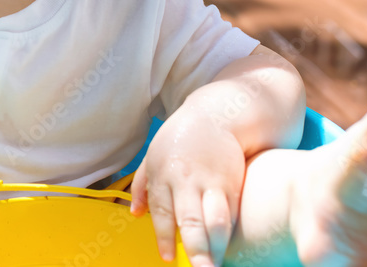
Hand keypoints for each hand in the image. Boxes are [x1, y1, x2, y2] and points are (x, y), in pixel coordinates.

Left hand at [130, 110, 246, 266]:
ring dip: (216, 247)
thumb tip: (133, 213)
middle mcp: (185, 180)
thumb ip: (141, 185)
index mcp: (162, 175)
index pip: (161, 213)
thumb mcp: (153, 155)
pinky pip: (231, 212)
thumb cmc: (181, 137)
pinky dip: (230, 232)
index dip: (163, 237)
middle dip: (194, 249)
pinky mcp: (232, 182)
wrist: (217, 114)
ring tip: (215, 265)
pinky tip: (229, 246)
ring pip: (214, 220)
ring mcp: (210, 181)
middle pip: (189, 220)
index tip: (167, 258)